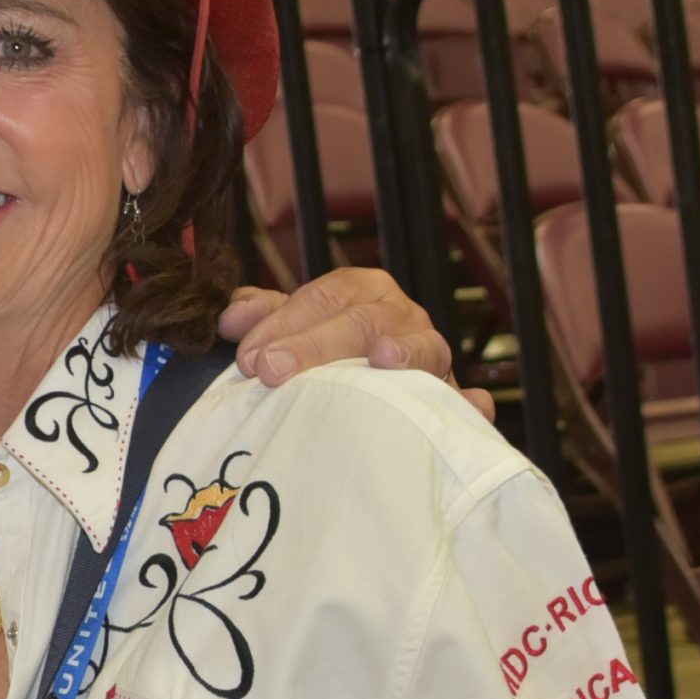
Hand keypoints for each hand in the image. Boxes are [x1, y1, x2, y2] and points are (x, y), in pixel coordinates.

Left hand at [221, 270, 496, 422]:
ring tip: (382, 360)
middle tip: (271, 370)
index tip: (246, 357)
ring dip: (403, 353)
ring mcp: (431, 353)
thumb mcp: (294, 330)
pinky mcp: (454, 399)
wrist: (379, 394)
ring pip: (420, 347)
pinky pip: (468, 402)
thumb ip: (265, 318)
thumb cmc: (330, 357)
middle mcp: (400, 314)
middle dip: (313, 344)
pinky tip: (468, 407)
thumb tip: (230, 318)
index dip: (282, 322)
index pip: (323, 296)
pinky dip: (469, 404)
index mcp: (362, 291)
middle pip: (361, 319)